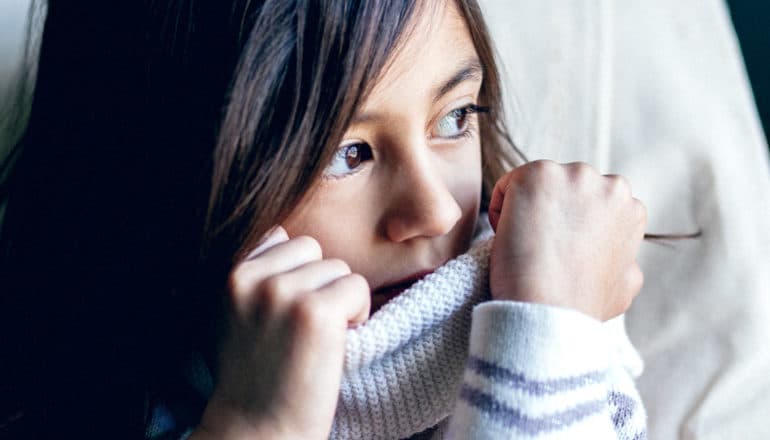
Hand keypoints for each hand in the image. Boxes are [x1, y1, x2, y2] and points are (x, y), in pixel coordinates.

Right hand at [191, 227, 369, 439]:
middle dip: (317, 283)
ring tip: (316, 339)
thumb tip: (286, 234)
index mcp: (232, 275)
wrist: (258, 431)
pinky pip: (357, 288)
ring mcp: (284, 293)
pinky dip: (358, 314)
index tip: (287, 311)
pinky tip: (334, 344)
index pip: (280, 237)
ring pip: (337, 268)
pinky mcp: (316, 312)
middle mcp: (254, 278)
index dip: (295, 272)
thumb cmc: (255, 375)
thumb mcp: (237, 313)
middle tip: (304, 327)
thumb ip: (258, 274)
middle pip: (312, 249)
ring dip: (338, 300)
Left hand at [488, 160, 646, 320]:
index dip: (571, 229)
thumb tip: (623, 258)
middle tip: (539, 249)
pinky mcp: (538, 174)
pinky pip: (508, 186)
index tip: (559, 252)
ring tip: (526, 246)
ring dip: (528, 210)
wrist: (548, 308)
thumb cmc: (581, 305)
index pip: (592, 204)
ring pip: (538, 186)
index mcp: (630, 208)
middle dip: (551, 212)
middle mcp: (609, 184)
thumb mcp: (625, 284)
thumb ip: (626, 260)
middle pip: (566, 189)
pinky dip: (502, 211)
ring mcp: (573, 175)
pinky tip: (509, 237)